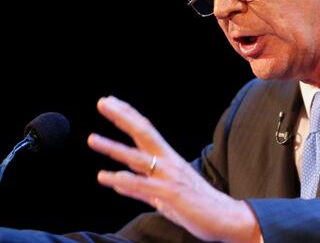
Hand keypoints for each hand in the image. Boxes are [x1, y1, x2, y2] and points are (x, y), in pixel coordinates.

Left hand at [88, 96, 260, 242]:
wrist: (227, 218)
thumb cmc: (198, 206)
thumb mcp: (164, 195)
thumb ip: (140, 188)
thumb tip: (118, 185)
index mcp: (168, 158)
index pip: (145, 130)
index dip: (127, 114)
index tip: (110, 101)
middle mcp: (168, 162)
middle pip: (142, 132)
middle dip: (121, 116)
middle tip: (102, 102)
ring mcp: (169, 176)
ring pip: (137, 157)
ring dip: (113, 147)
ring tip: (92, 139)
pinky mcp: (170, 194)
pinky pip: (141, 185)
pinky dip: (121, 180)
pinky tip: (104, 177)